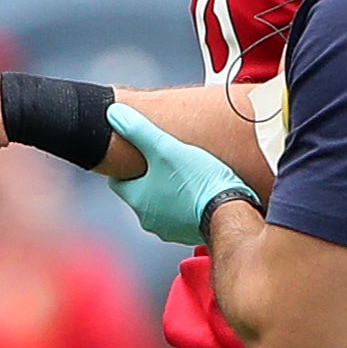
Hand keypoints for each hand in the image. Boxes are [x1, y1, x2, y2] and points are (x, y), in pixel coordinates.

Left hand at [106, 104, 254, 246]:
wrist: (231, 210)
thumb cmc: (198, 182)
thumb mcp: (165, 148)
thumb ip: (139, 131)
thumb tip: (114, 114)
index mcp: (138, 199)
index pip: (118, 181)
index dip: (127, 165)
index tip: (139, 154)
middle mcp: (149, 219)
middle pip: (140, 192)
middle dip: (149, 177)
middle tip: (164, 160)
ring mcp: (169, 229)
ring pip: (161, 204)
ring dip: (168, 191)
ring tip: (184, 173)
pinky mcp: (188, 233)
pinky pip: (180, 214)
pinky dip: (184, 203)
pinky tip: (197, 190)